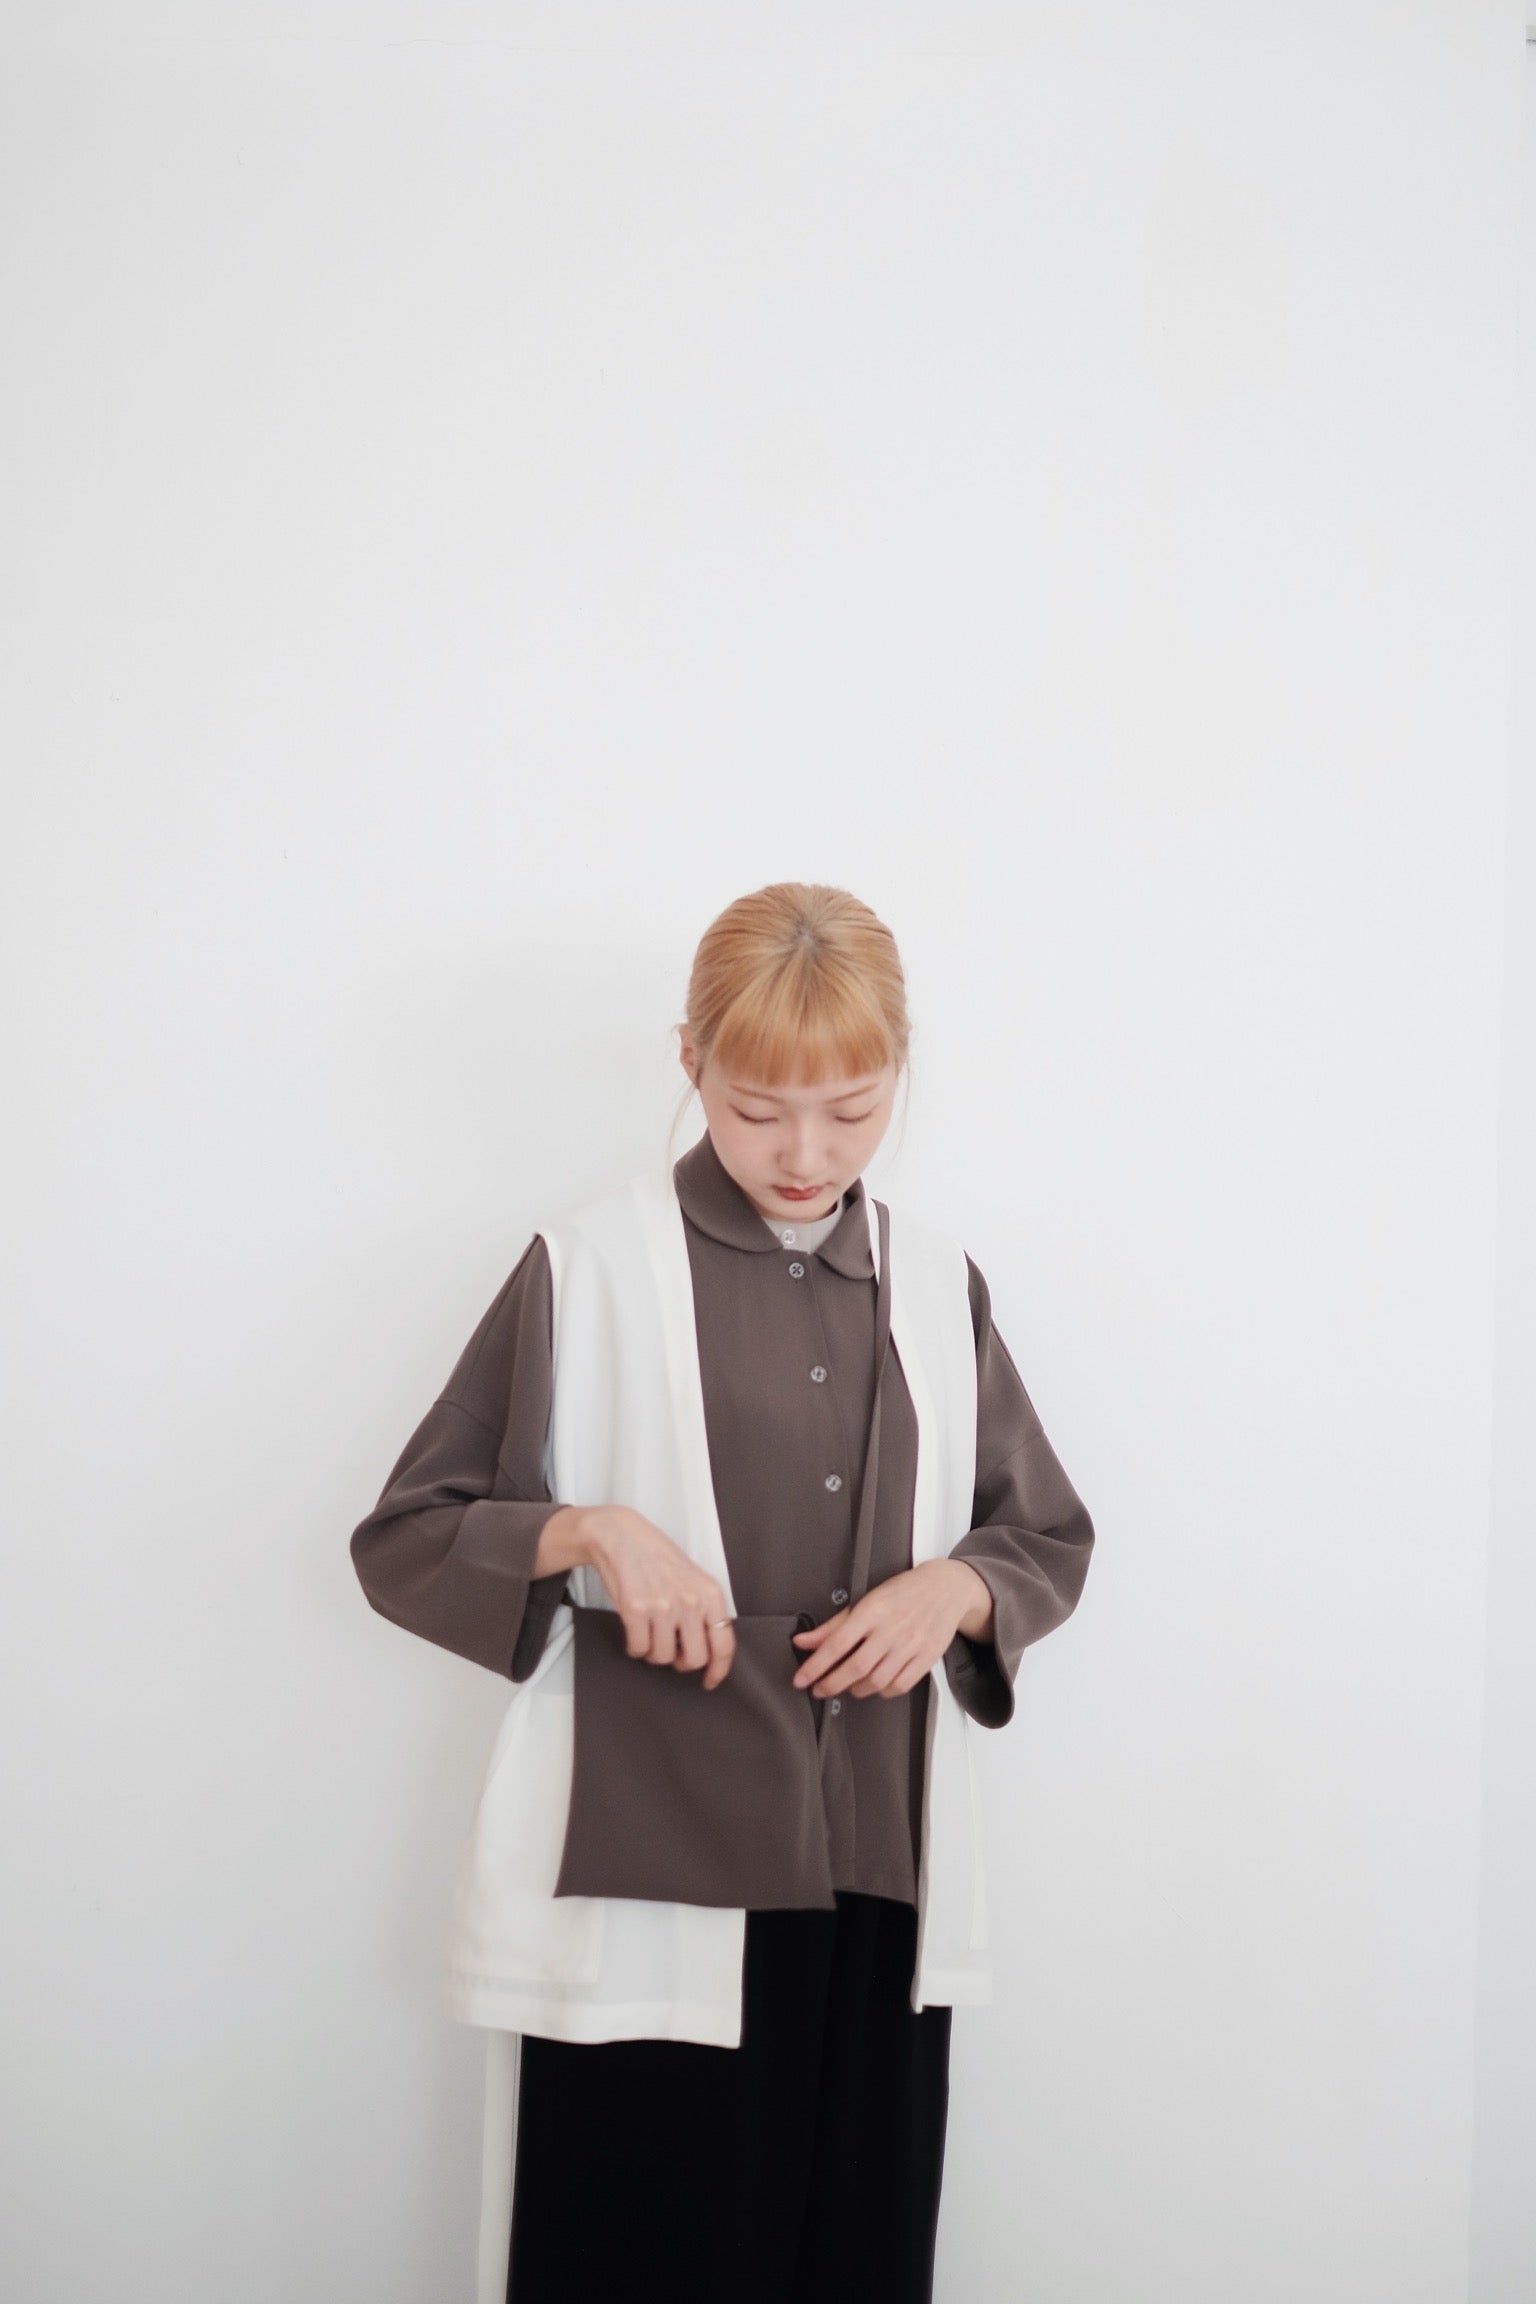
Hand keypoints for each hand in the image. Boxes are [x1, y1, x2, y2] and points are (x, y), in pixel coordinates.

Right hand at [538, 1505, 735, 1687]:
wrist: (622, 1536)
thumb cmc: (658, 1558)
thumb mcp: (693, 1579)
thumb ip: (703, 1611)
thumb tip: (706, 1650)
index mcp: (710, 1594)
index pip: (724, 1644)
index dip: (718, 1670)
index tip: (710, 1681)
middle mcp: (690, 1601)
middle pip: (694, 1659)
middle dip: (681, 1661)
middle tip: (673, 1650)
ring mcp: (662, 1606)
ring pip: (663, 1657)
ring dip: (654, 1652)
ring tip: (651, 1632)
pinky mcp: (635, 1610)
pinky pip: (638, 1649)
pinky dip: (635, 1647)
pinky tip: (636, 1630)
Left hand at [789, 1559, 992, 1700]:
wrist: (945, 1588)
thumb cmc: (903, 1592)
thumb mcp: (866, 1600)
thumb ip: (834, 1624)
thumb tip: (803, 1641)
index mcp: (873, 1610)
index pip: (837, 1643)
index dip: (816, 1665)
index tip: (801, 1679)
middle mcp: (892, 1629)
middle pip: (855, 1667)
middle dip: (831, 1684)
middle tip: (818, 1690)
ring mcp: (911, 1645)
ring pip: (877, 1681)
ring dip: (856, 1689)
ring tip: (847, 1685)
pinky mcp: (927, 1658)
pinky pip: (900, 1685)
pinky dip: (882, 1691)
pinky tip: (874, 1685)